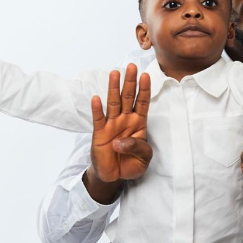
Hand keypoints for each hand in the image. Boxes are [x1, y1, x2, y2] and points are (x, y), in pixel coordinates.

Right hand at [90, 63, 151, 182]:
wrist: (115, 176)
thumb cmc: (132, 164)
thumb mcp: (143, 158)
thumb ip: (137, 147)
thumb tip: (120, 142)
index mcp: (139, 123)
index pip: (143, 103)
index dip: (144, 90)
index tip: (146, 75)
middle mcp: (125, 120)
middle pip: (128, 97)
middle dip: (130, 82)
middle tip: (131, 66)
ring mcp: (112, 125)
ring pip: (113, 103)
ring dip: (114, 88)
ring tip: (115, 73)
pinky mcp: (99, 133)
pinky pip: (98, 119)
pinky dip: (97, 109)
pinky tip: (96, 98)